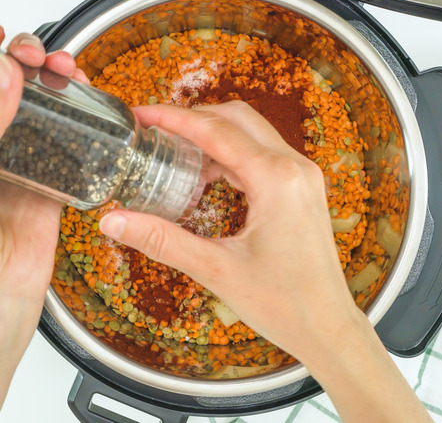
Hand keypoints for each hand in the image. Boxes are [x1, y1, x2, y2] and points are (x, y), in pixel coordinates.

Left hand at [0, 24, 88, 335]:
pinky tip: (85, 111)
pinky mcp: (51, 184)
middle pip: (4, 88)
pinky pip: (69, 144)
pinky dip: (80, 123)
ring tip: (67, 73)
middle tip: (37, 56)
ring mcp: (20, 165)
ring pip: (40, 110)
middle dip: (22, 61)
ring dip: (54, 86)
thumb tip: (2, 77)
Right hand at [98, 101, 360, 363]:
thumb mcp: (215, 269)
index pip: (216, 131)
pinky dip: (231, 156)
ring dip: (212, 136)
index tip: (141, 114)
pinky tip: (205, 176)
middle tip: (153, 128)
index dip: (173, 118)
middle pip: (236, 119)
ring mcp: (303, 178)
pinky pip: (263, 156)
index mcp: (276, 180)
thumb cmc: (284, 304)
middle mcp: (294, 169)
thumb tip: (114, 221)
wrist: (327, 327)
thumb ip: (162, 240)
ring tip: (172, 151)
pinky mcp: (302, 191)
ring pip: (251, 134)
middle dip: (192, 118)